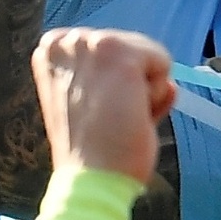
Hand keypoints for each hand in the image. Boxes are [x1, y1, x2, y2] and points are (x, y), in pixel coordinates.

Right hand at [32, 27, 174, 185]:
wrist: (89, 178)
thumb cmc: (92, 151)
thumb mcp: (93, 106)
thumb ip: (120, 85)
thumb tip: (169, 86)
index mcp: (51, 52)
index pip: (109, 52)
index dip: (115, 86)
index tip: (97, 113)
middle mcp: (65, 40)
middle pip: (130, 49)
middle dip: (132, 85)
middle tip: (112, 120)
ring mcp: (88, 42)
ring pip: (148, 55)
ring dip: (145, 90)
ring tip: (121, 117)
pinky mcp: (115, 52)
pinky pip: (163, 61)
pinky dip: (158, 93)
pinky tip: (134, 113)